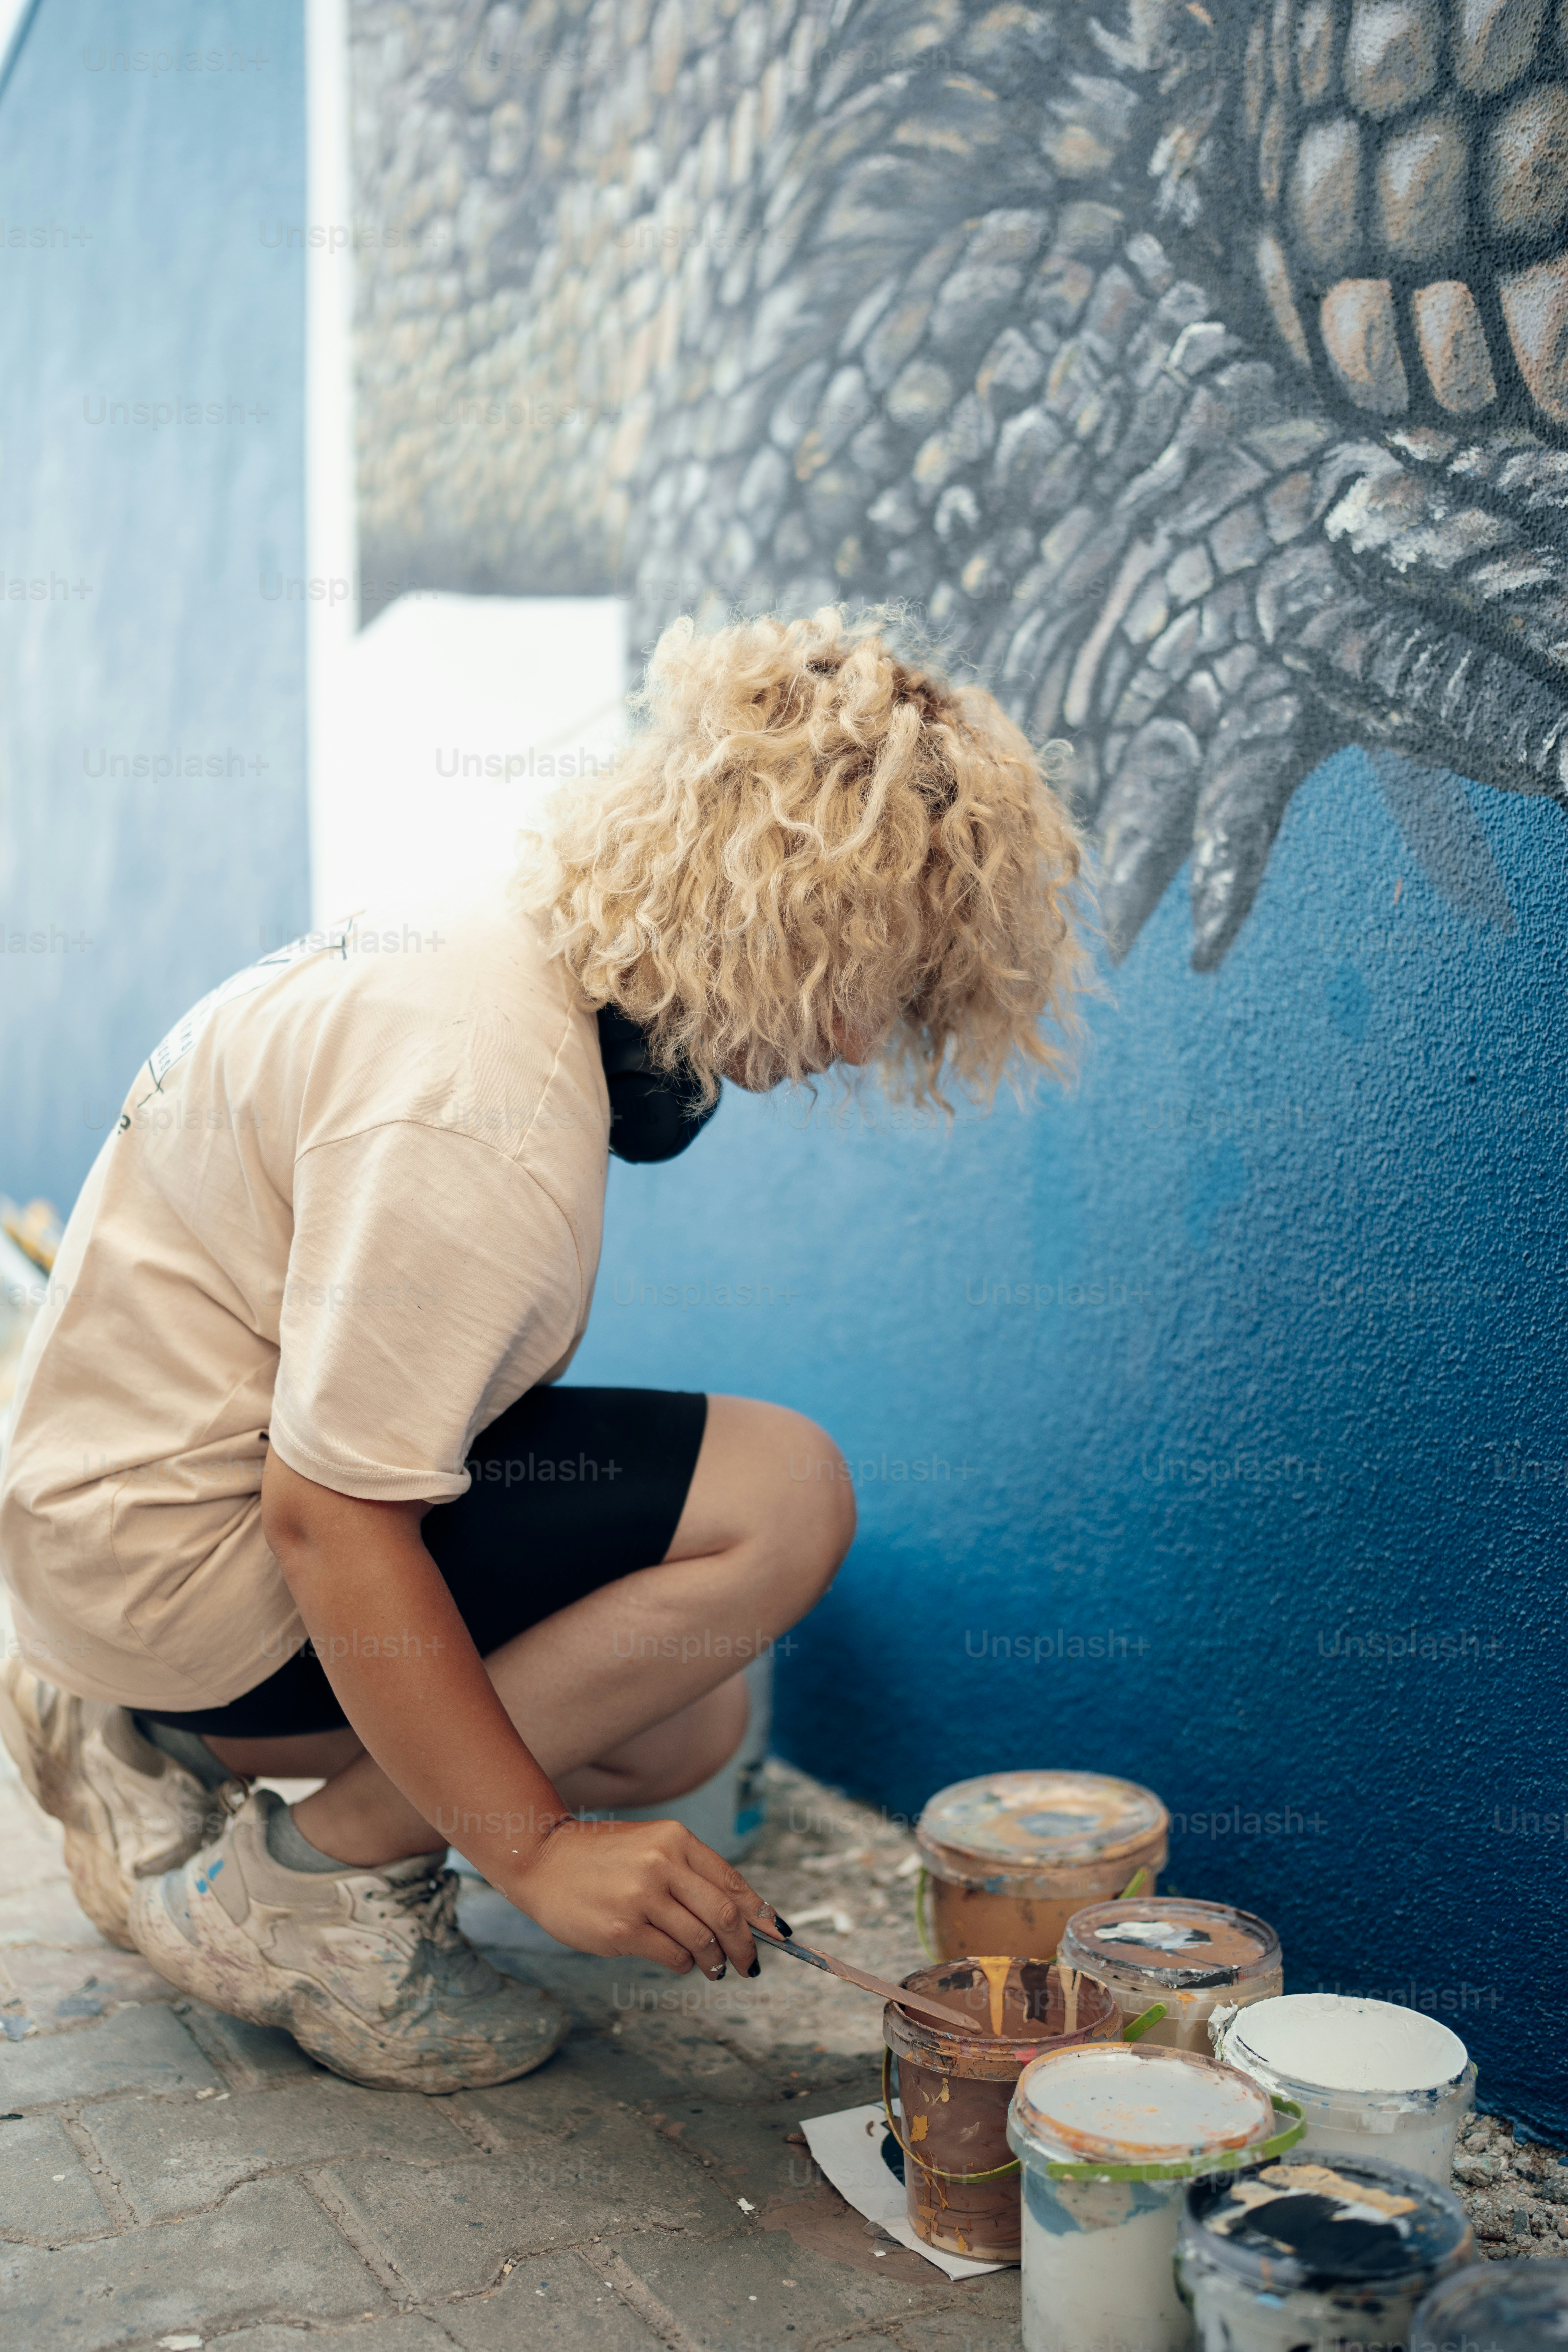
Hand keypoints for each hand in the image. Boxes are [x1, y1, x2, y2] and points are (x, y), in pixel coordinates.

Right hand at [507, 1817, 773, 1976]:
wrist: (543, 1859)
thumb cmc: (603, 1858)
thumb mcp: (651, 1847)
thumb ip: (691, 1875)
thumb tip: (743, 1917)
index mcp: (675, 1839)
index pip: (733, 1882)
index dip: (761, 1913)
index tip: (778, 1934)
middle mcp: (662, 1863)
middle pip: (725, 1915)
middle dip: (746, 1946)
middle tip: (751, 1965)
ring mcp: (642, 1897)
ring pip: (701, 1940)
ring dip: (716, 1961)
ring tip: (716, 1969)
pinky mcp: (623, 1929)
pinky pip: (672, 1957)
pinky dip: (684, 1966)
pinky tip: (680, 1963)